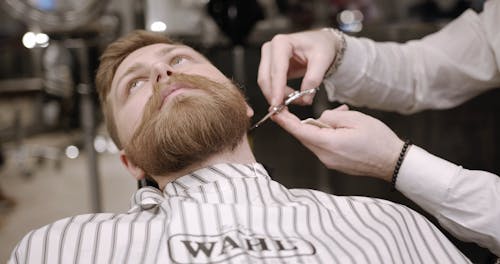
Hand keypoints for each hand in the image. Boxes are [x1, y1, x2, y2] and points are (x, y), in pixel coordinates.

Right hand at [258, 29, 340, 106]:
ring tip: (297, 100)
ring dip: (278, 96)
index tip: (277, 105)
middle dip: (276, 96)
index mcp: (281, 43)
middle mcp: (270, 49)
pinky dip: (278, 94)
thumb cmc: (321, 46)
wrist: (321, 43)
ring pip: (265, 83)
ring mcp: (268, 58)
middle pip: (266, 78)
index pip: (277, 70)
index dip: (276, 89)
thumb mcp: (322, 60)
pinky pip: (269, 85)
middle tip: (289, 109)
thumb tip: (304, 99)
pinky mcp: (269, 67)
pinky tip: (291, 97)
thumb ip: (313, 79)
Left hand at [272, 105, 403, 180]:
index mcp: (328, 143)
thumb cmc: (378, 140)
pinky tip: (343, 126)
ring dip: (320, 127)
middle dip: (302, 121)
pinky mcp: (336, 164)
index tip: (274, 112)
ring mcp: (330, 162)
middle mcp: (325, 156)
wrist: (394, 162)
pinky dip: (327, 135)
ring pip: (315, 140)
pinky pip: (324, 146)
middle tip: (301, 108)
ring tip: (341, 115)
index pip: (299, 130)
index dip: (285, 121)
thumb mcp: (354, 119)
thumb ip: (330, 116)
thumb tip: (320, 118)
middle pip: (305, 136)